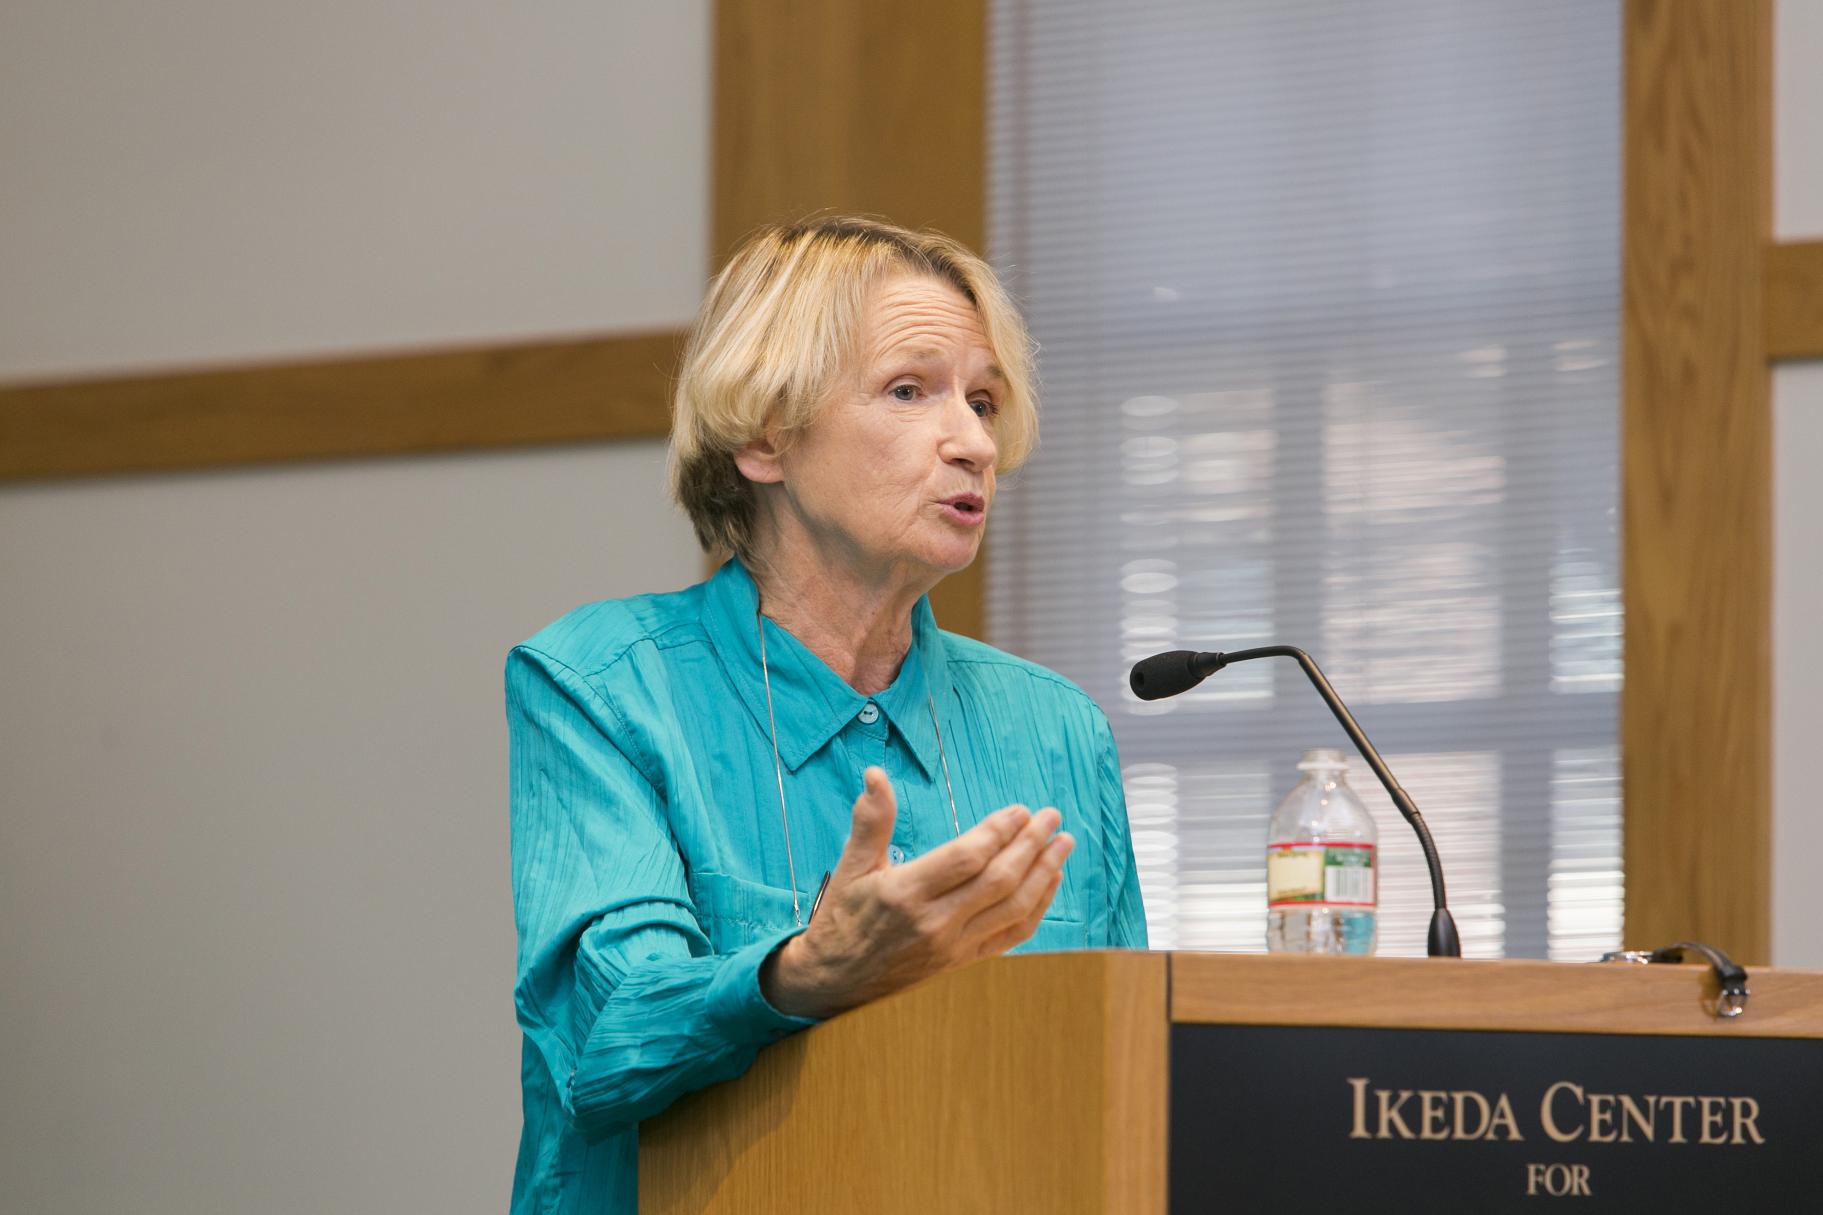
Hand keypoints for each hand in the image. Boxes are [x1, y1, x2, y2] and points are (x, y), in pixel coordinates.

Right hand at [760, 766, 1073, 1019]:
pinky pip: (1011, 936)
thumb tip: (875, 774)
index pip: (966, 859)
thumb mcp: (850, 867)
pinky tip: (1049, 882)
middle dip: (1031, 845)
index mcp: (905, 893)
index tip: (1020, 810)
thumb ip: (870, 821)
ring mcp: (953, 946)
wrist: (835, 983)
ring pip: (1012, 908)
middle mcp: (934, 922)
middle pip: (998, 880)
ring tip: (1063, 844)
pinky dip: (1037, 907)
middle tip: (1051, 816)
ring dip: (1043, 873)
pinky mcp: (963, 962)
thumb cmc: (843, 919)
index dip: (998, 832)